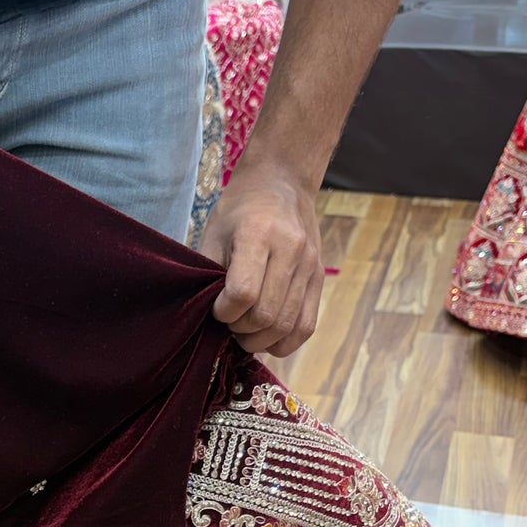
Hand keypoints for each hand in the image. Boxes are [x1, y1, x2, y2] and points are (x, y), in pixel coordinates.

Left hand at [201, 159, 324, 357]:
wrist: (281, 184)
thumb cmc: (238, 212)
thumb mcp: (214, 234)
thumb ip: (211, 276)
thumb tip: (207, 319)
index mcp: (259, 234)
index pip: (243, 293)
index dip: (223, 312)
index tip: (216, 308)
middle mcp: (290, 250)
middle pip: (265, 315)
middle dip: (239, 330)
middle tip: (228, 323)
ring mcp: (309, 266)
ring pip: (286, 326)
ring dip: (259, 340)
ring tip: (244, 331)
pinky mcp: (319, 278)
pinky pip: (306, 326)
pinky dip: (284, 342)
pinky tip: (266, 337)